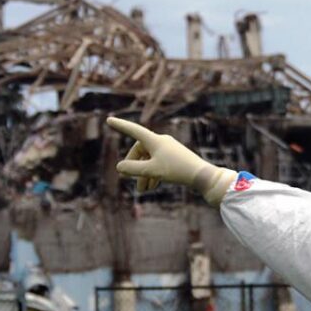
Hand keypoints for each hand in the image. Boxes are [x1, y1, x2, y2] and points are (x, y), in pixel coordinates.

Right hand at [106, 117, 236, 206]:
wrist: (202, 176)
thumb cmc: (176, 170)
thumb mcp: (151, 171)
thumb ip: (133, 169)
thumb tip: (119, 167)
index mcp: (154, 140)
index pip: (133, 130)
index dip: (120, 126)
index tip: (109, 120)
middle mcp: (161, 141)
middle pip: (140, 151)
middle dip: (135, 167)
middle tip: (132, 181)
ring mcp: (169, 149)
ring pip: (150, 160)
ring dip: (144, 174)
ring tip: (143, 190)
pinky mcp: (175, 157)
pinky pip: (159, 163)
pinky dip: (153, 174)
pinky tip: (153, 186)